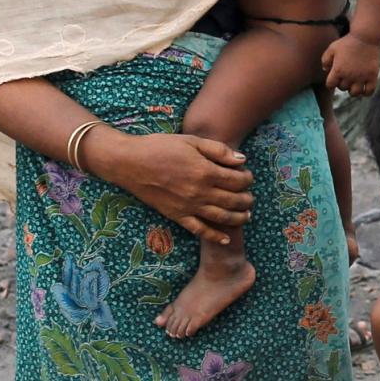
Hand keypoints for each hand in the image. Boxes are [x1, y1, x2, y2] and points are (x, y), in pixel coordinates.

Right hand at [91, 129, 252, 245]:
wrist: (129, 162)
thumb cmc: (159, 147)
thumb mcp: (191, 141)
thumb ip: (218, 150)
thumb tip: (242, 160)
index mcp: (206, 171)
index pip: (237, 180)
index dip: (247, 179)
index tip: (248, 177)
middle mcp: (200, 192)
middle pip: (234, 200)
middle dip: (247, 200)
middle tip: (250, 198)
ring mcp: (189, 206)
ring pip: (222, 217)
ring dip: (238, 218)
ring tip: (246, 215)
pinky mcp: (177, 215)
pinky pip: (199, 230)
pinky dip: (215, 236)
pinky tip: (225, 238)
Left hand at [322, 32, 379, 96]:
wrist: (365, 37)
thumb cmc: (347, 42)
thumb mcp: (332, 48)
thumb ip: (325, 59)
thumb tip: (326, 70)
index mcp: (338, 70)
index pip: (330, 85)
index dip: (331, 82)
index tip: (334, 78)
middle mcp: (349, 76)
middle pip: (342, 88)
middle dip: (342, 83)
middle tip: (345, 76)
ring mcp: (361, 77)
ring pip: (355, 93)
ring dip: (353, 90)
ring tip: (354, 84)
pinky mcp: (372, 76)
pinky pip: (369, 92)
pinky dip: (366, 92)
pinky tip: (364, 86)